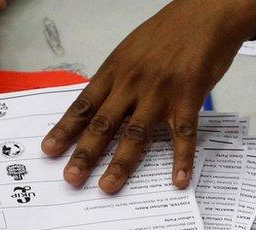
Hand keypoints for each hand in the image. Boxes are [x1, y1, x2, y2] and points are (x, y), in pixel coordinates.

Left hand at [41, 0, 255, 193]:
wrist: (207, 11)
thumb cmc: (169, 32)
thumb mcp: (131, 51)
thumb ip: (116, 81)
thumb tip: (99, 109)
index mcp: (115, 71)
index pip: (84, 105)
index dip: (65, 129)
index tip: (49, 150)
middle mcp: (132, 82)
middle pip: (104, 123)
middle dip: (85, 154)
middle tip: (71, 178)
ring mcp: (160, 91)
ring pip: (136, 133)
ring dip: (121, 163)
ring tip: (108, 186)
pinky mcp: (189, 97)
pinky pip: (184, 134)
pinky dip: (182, 159)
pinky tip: (178, 180)